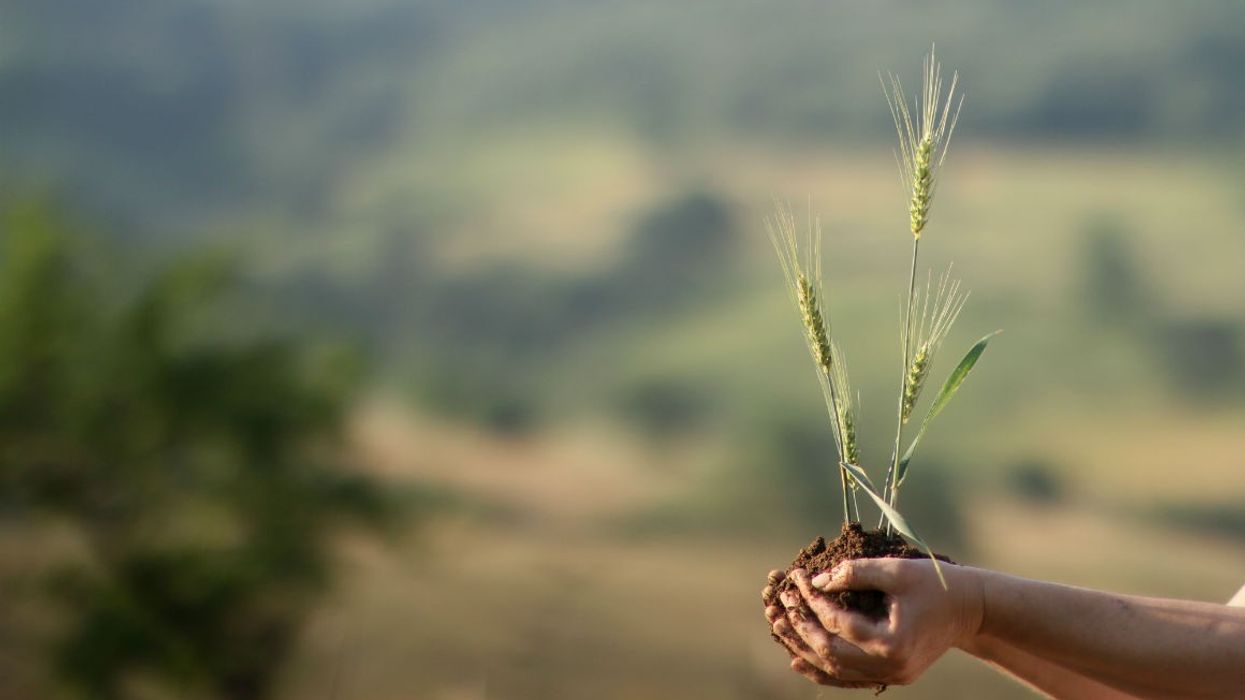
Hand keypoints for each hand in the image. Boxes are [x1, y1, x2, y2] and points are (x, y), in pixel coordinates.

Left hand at [772, 559, 984, 686]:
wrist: (970, 610)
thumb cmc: (936, 584)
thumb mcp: (896, 571)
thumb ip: (855, 573)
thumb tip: (816, 580)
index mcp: (892, 642)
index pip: (839, 622)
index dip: (813, 600)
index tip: (797, 579)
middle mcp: (889, 667)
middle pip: (831, 653)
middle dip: (801, 628)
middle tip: (780, 606)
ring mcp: (891, 676)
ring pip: (836, 671)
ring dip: (805, 650)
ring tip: (780, 631)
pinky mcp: (891, 676)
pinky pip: (849, 679)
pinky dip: (823, 670)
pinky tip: (799, 660)